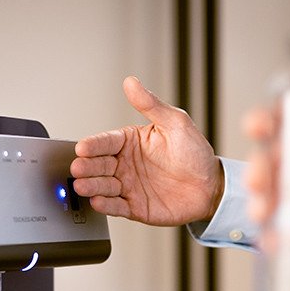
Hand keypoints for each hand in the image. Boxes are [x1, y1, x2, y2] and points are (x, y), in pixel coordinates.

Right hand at [70, 76, 223, 225]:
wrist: (211, 187)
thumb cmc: (194, 153)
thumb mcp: (176, 123)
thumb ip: (151, 104)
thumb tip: (131, 83)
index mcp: (130, 142)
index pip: (106, 141)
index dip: (94, 145)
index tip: (83, 147)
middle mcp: (125, 164)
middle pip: (99, 164)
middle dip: (87, 166)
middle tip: (79, 167)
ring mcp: (128, 186)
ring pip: (103, 186)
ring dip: (91, 186)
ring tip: (82, 185)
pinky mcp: (134, 207)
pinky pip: (116, 206)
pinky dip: (105, 205)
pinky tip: (98, 201)